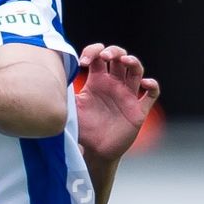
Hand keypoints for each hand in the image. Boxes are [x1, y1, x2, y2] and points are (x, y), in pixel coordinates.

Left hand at [76, 43, 159, 162]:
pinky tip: (145, 83)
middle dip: (114, 51)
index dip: (93, 52)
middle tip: (104, 56)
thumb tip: (51, 79)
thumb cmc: (83, 129)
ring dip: (133, 62)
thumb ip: (65, 95)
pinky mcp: (139, 109)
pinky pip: (152, 94)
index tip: (83, 62)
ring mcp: (128, 95)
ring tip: (124, 61)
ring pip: (136, 70)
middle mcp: (114, 84)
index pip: (99, 57)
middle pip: (119, 57)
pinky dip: (152, 86)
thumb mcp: (71, 110)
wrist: (95, 151)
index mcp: (98, 81)